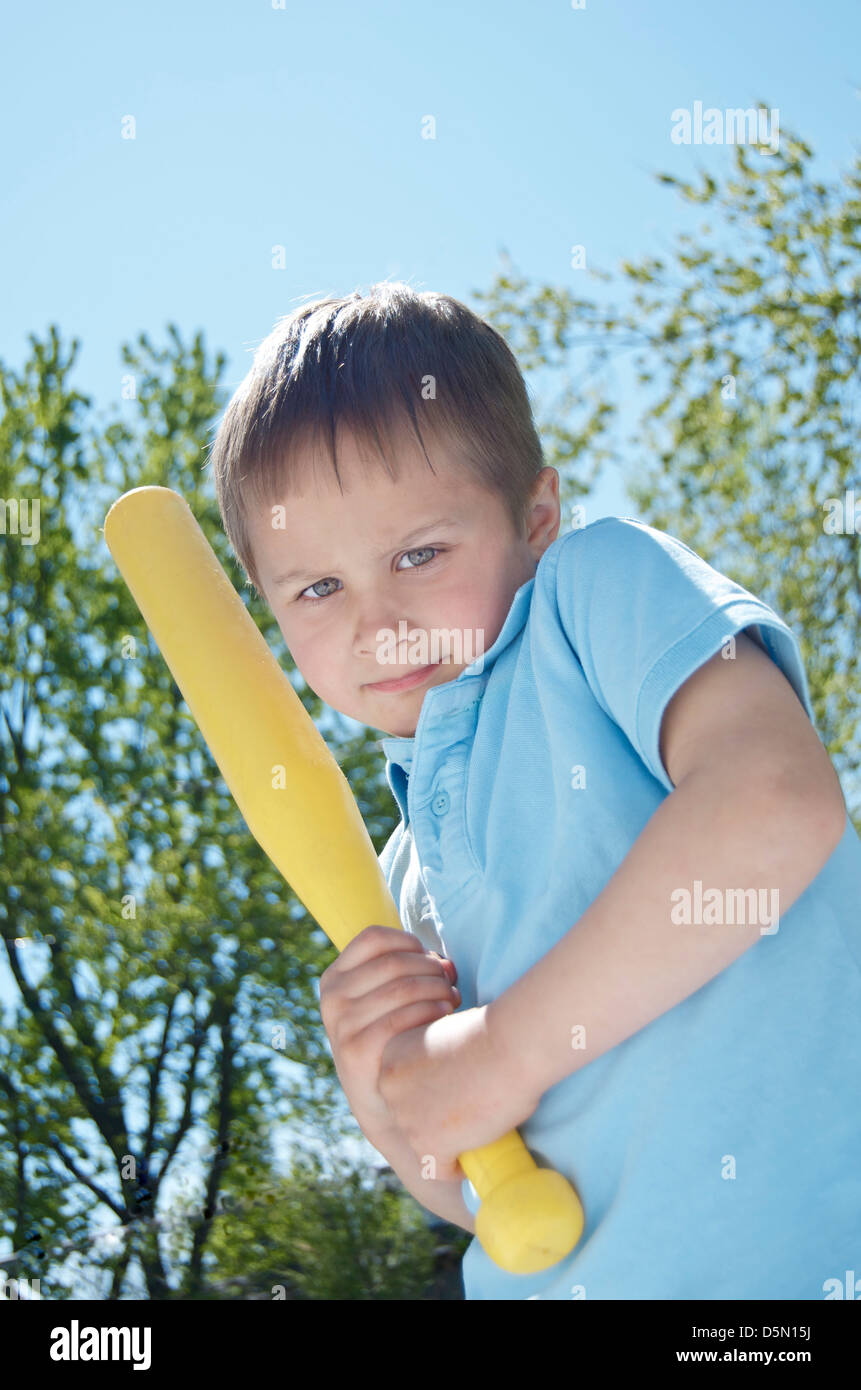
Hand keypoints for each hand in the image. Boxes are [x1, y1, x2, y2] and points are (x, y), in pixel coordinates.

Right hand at [318, 924, 460, 1143]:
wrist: (383, 1103)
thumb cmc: (395, 1039)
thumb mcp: (389, 1000)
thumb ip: (412, 973)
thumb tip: (447, 964)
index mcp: (335, 977)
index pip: (374, 937)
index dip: (410, 943)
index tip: (431, 960)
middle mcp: (332, 998)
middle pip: (395, 962)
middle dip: (433, 969)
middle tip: (451, 984)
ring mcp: (340, 1025)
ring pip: (402, 987)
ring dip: (438, 989)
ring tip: (453, 1000)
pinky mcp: (354, 1052)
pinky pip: (401, 1019)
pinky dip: (430, 1012)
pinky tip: (446, 1019)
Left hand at [377, 1003, 541, 1184]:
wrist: (513, 1044)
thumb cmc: (492, 1035)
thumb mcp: (443, 1038)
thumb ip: (430, 1062)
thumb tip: (438, 1088)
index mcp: (389, 1055)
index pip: (402, 1091)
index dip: (431, 1095)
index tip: (457, 1090)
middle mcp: (388, 1087)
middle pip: (410, 1118)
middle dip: (436, 1119)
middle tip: (469, 1108)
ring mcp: (405, 1116)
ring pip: (423, 1144)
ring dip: (448, 1140)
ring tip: (477, 1124)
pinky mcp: (426, 1142)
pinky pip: (438, 1169)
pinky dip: (456, 1167)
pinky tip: (475, 1149)